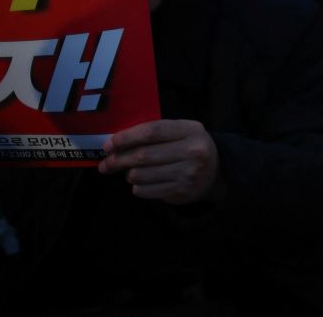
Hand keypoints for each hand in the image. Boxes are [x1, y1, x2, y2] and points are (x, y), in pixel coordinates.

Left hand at [99, 119, 220, 204]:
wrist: (216, 173)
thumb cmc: (190, 147)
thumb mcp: (181, 132)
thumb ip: (156, 132)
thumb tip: (116, 143)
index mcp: (191, 130)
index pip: (152, 131)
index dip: (126, 138)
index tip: (108, 144)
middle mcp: (192, 151)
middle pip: (143, 155)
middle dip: (118, 159)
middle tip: (106, 164)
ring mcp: (188, 173)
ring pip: (141, 175)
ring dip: (129, 174)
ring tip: (131, 172)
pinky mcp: (181, 192)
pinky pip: (145, 190)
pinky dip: (138, 187)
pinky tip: (143, 182)